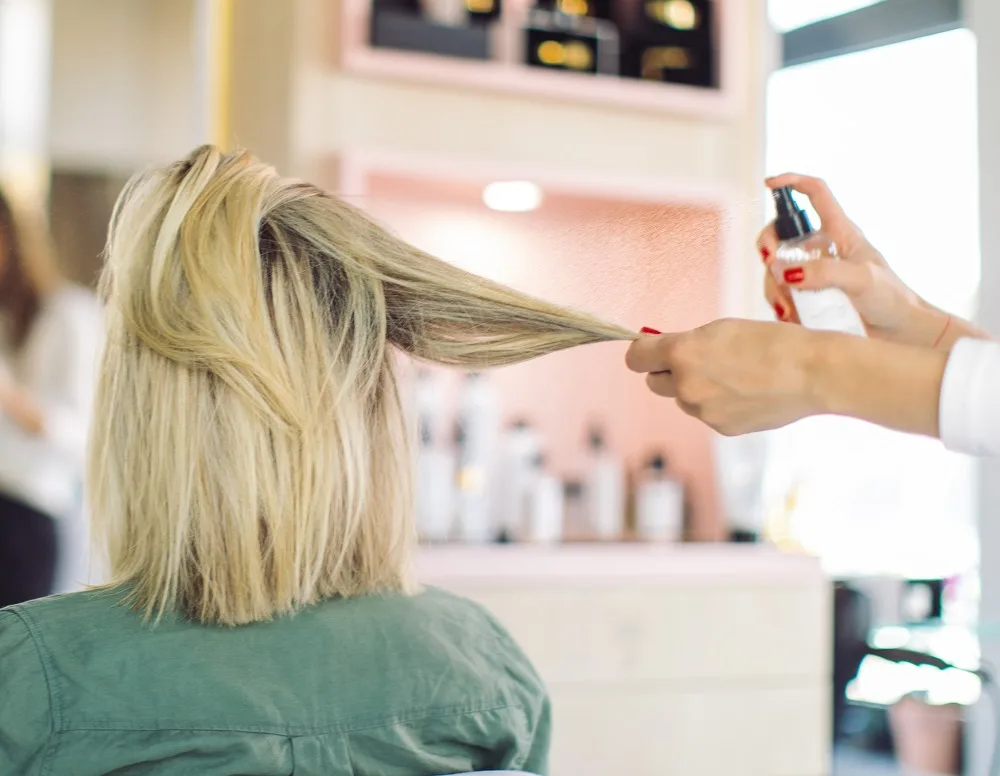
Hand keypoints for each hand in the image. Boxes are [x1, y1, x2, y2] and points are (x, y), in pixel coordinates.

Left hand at [628, 320, 946, 439]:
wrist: (813, 373)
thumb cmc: (771, 341)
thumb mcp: (721, 329)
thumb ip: (685, 342)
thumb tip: (658, 350)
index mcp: (682, 354)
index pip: (635, 358)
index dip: (642, 352)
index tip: (650, 350)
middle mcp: (686, 386)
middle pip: (654, 382)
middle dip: (668, 372)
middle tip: (696, 360)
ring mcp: (703, 412)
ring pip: (684, 399)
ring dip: (697, 388)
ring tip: (735, 375)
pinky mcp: (721, 429)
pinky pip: (708, 414)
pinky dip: (719, 404)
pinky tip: (747, 392)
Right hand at [758, 174, 931, 342]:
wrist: (899, 333)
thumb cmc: (891, 299)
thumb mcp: (861, 280)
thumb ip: (823, 273)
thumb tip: (784, 272)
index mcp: (839, 232)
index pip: (815, 193)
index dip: (792, 182)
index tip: (769, 183)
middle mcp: (821, 249)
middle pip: (781, 234)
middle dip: (768, 247)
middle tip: (771, 265)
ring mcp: (811, 274)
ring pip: (775, 270)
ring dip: (774, 287)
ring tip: (789, 308)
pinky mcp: (806, 298)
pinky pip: (780, 296)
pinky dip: (780, 306)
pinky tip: (791, 318)